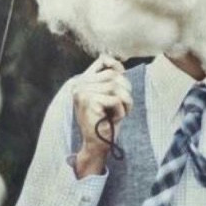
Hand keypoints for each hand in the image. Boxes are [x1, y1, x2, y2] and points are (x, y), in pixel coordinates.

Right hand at [71, 54, 132, 176]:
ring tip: (119, 114)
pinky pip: (115, 99)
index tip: (123, 75)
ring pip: (116, 86)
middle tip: (124, 106)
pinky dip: (120, 111)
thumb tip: (114, 61)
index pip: (103, 60)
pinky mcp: (88, 100)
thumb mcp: (108, 96)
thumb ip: (109, 79)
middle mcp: (79, 83)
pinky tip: (113, 119)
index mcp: (82, 80)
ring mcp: (82, 91)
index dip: (117, 65)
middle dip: (125, 90)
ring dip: (125, 102)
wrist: (95, 145)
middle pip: (114, 75)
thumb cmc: (105, 121)